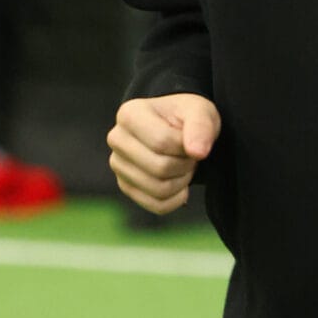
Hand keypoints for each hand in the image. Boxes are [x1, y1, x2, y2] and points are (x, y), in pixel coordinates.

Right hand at [108, 92, 220, 215]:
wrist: (177, 129)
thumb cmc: (186, 117)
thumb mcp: (200, 111)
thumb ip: (201, 126)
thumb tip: (197, 152)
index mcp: (129, 114)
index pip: (162, 142)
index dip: (186, 146)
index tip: (190, 138)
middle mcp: (116, 139)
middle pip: (160, 168)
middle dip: (185, 164)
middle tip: (189, 154)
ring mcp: (118, 165)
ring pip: (159, 189)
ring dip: (183, 180)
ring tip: (183, 164)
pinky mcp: (125, 186)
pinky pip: (157, 206)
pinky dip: (177, 198)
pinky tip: (180, 182)